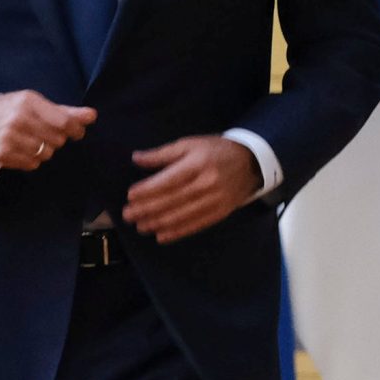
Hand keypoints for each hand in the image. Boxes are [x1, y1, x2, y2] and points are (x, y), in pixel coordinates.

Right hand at [0, 91, 96, 172]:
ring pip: (47, 154)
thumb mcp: (35, 103)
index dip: (75, 130)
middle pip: (58, 140)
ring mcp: (9, 138)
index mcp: (28, 102)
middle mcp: (19, 119)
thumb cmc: (11, 110)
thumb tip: (92, 115)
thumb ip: (65, 111)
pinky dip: (31, 159)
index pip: (64, 122)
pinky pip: (33, 164)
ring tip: (30, 141)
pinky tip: (21, 149)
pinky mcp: (2, 155)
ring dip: (43, 150)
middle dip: (55, 139)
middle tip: (43, 133)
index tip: (76, 132)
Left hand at [124, 136, 259, 243]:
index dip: (148, 190)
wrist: (251, 163)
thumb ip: (163, 154)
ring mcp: (215, 201)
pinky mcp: (220, 213)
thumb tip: (136, 159)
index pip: (169, 180)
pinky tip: (160, 235)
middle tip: (128, 215)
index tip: (130, 196)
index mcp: (198, 164)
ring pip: (182, 216)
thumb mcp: (190, 144)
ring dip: (158, 223)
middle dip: (147, 209)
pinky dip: (176, 232)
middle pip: (172, 200)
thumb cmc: (216, 150)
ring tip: (140, 226)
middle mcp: (207, 184)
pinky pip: (195, 225)